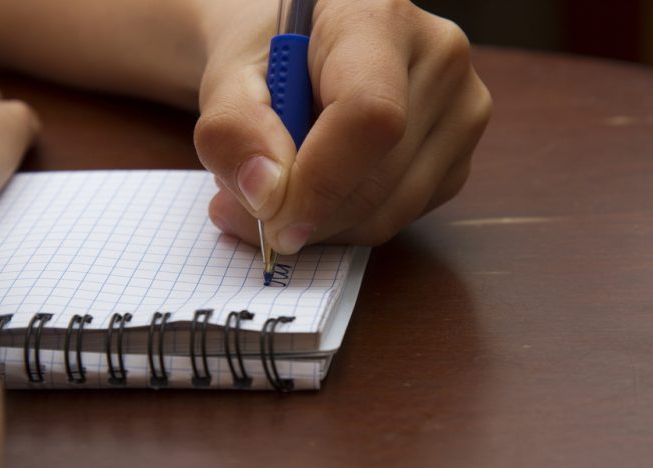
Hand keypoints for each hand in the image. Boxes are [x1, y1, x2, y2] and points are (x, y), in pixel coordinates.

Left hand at [194, 0, 491, 252]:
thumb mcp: (227, 76)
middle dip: (307, 214)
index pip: (371, 115)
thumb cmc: (265, 56)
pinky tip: (316, 195)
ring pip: (390, 211)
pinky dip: (345, 226)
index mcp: (380, 17)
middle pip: (380, 177)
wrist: (300, 51)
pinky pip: (399, 219)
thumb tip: (265, 195)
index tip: (270, 216)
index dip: (319, 181)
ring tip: (274, 199)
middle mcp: (439, 59)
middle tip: (248, 213)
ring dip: (322, 226)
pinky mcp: (457, 158)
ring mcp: (461, 110)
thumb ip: (232, 128)